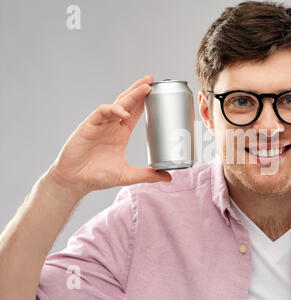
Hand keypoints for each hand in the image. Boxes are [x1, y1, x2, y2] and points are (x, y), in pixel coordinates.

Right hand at [47, 75, 171, 196]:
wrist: (75, 182)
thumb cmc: (98, 177)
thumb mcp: (127, 175)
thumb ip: (148, 175)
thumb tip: (169, 178)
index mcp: (120, 133)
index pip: (135, 112)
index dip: (144, 101)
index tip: (156, 91)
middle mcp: (111, 126)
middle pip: (126, 102)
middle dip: (138, 90)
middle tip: (151, 79)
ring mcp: (99, 124)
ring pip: (116, 103)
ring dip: (130, 95)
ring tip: (144, 89)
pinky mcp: (88, 126)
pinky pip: (102, 112)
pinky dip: (113, 110)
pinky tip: (124, 113)